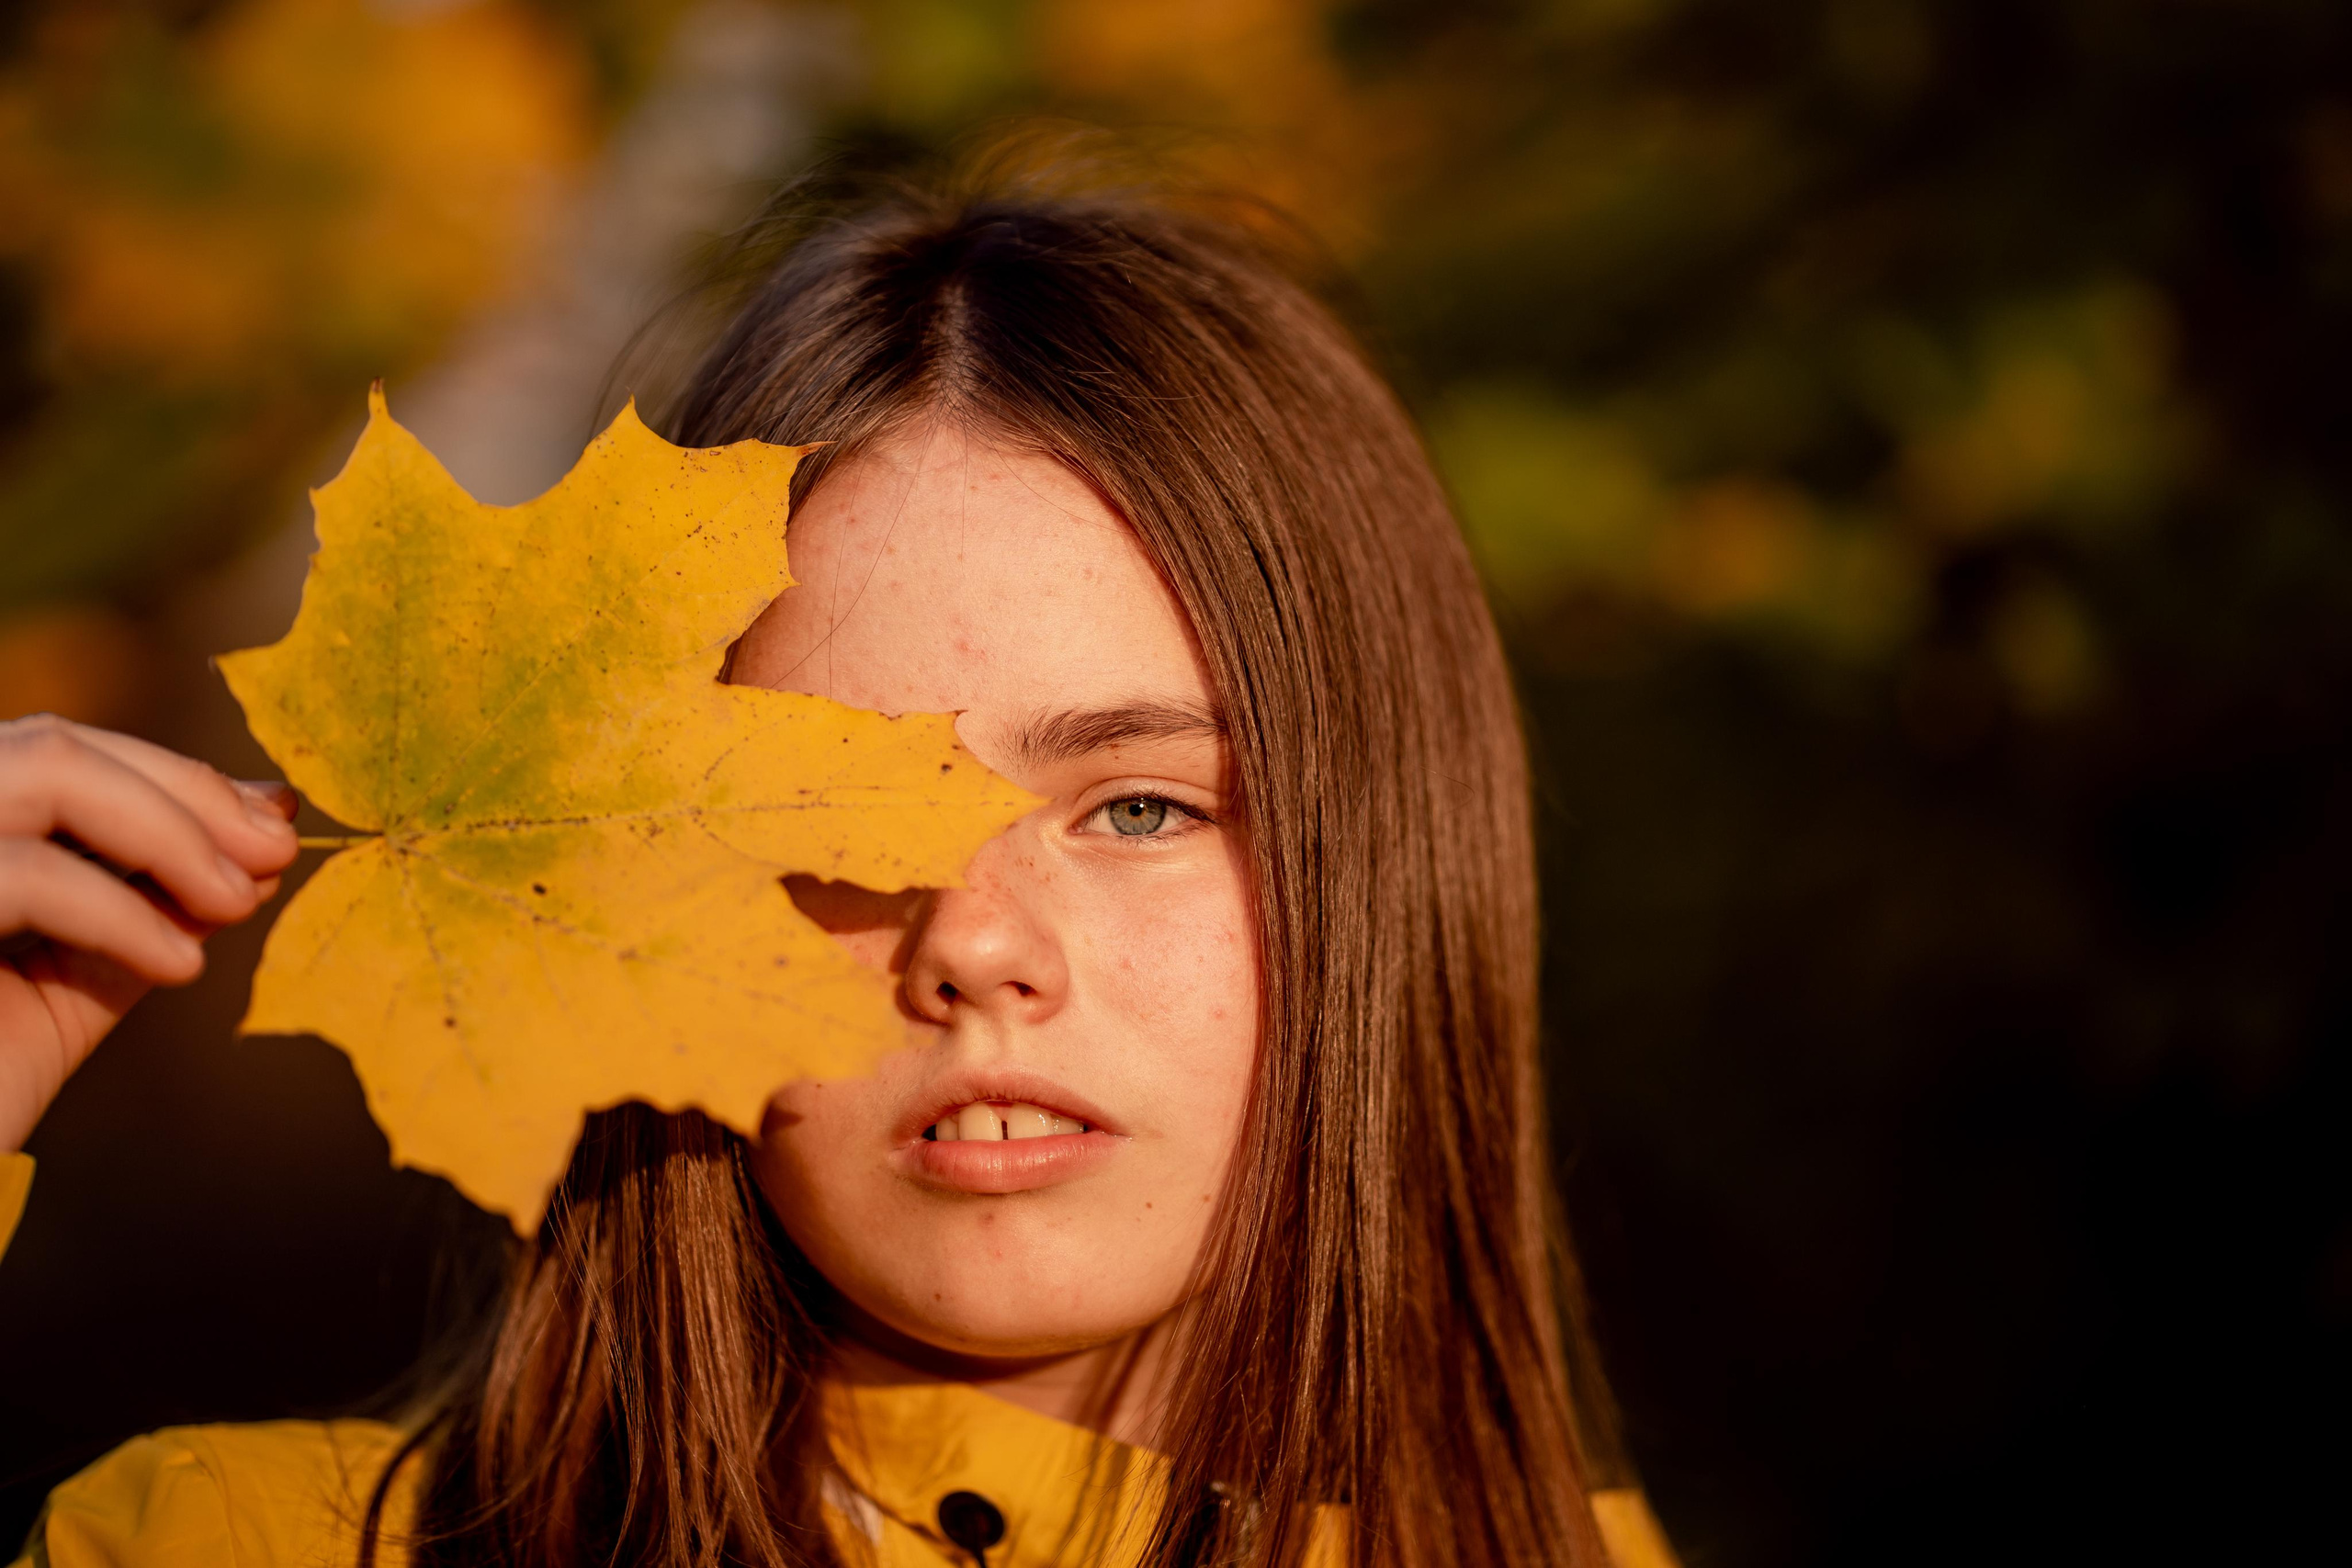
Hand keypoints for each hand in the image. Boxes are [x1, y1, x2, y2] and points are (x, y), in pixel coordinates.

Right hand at [0, 715, 299, 1151]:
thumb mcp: (87, 973)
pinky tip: (180, 966)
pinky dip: (122, 911)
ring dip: (167, 831)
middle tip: (277, 853)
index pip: (65, 753)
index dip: (175, 780)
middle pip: (54, 746)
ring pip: (43, 770)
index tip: (274, 823)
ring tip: (240, 902)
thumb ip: (161, 898)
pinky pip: (23, 873)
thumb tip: (265, 826)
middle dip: (184, 793)